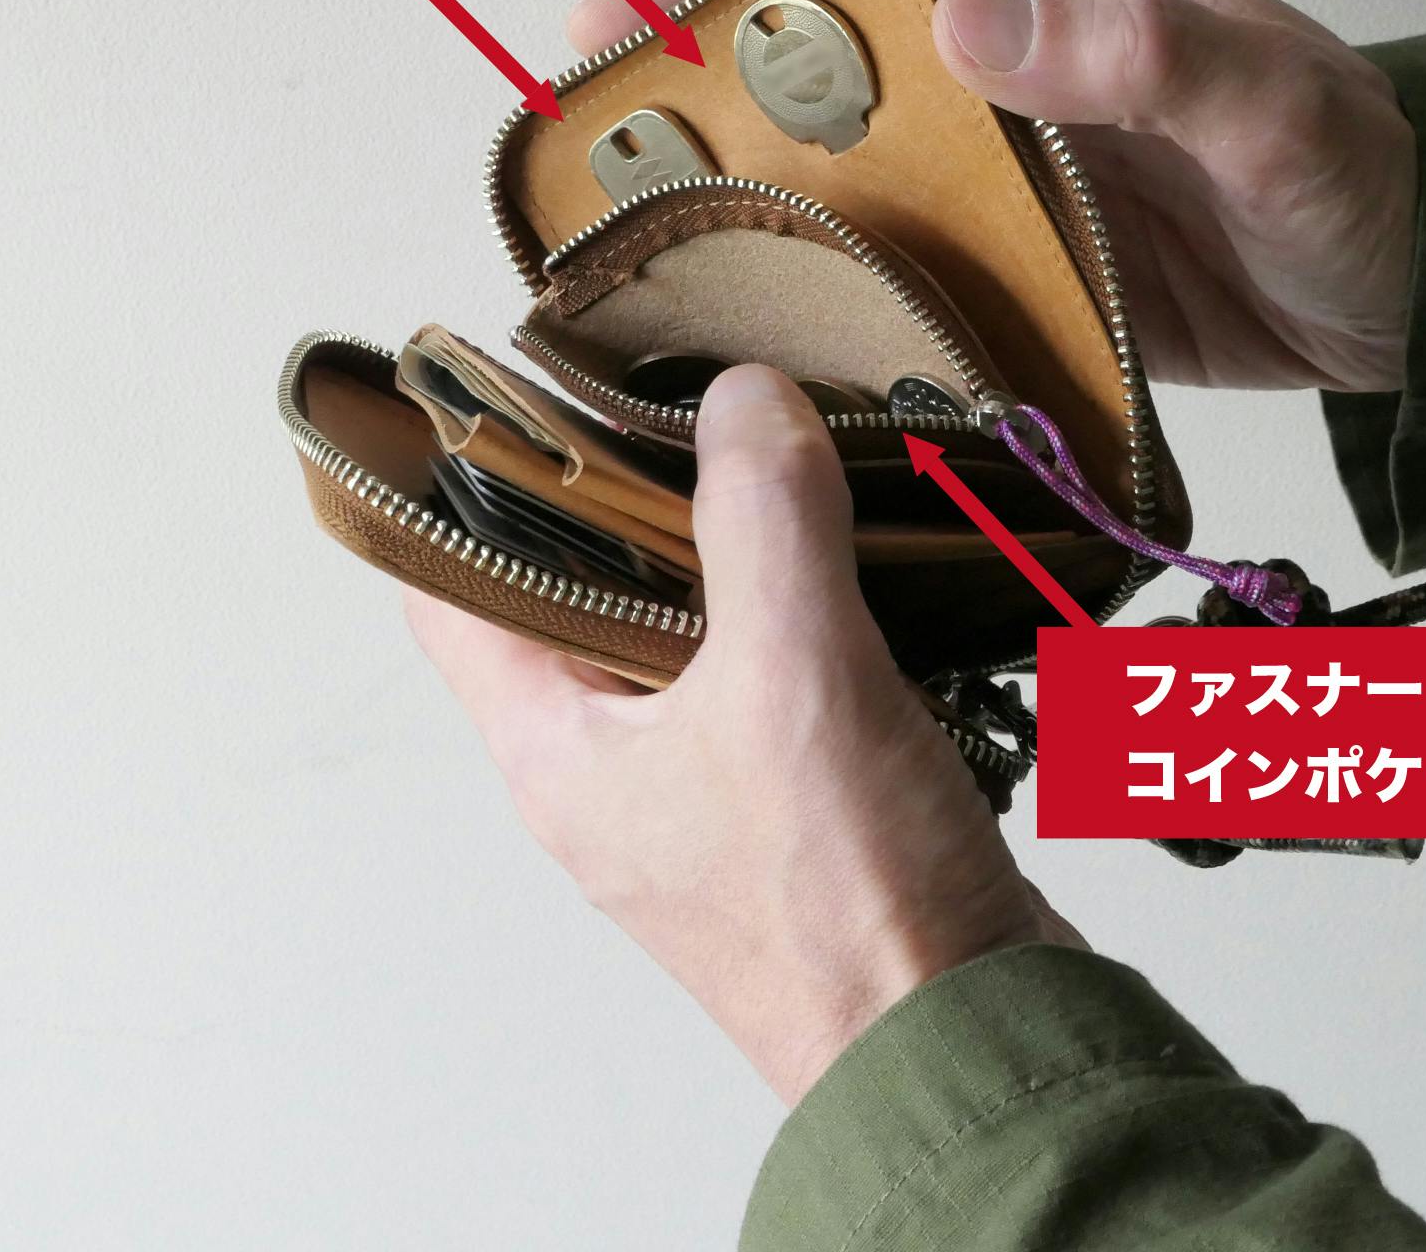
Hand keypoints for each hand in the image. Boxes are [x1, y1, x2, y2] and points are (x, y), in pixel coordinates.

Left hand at [406, 367, 1079, 1103]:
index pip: (454, 587)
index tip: (518, 385)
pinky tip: (866, 546)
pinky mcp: (797, 795)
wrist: (972, 1041)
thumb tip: (741, 399)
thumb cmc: (848, 909)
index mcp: (558, 748)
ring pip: (697, 623)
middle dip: (637, 489)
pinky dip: (816, 603)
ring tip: (787, 442)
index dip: (468, 481)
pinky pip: (786, 666)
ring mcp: (706, 783)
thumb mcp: (792, 676)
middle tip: (689, 390)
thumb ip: (763, 519)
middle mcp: (614, 767)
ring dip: (742, 543)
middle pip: (586, 588)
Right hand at [571, 0, 1416, 391]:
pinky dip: (835, 290)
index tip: (617, 15)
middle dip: (701, 90)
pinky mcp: (1026, 271)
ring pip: (849, 174)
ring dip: (753, 198)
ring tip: (640, 251)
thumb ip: (1145, 56)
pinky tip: (774, 337)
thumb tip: (967, 20)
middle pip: (823, 67)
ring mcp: (1012, 180)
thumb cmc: (1363, 175)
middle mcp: (1009, 79)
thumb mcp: (1273, 106)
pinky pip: (905, 269)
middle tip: (587, 150)